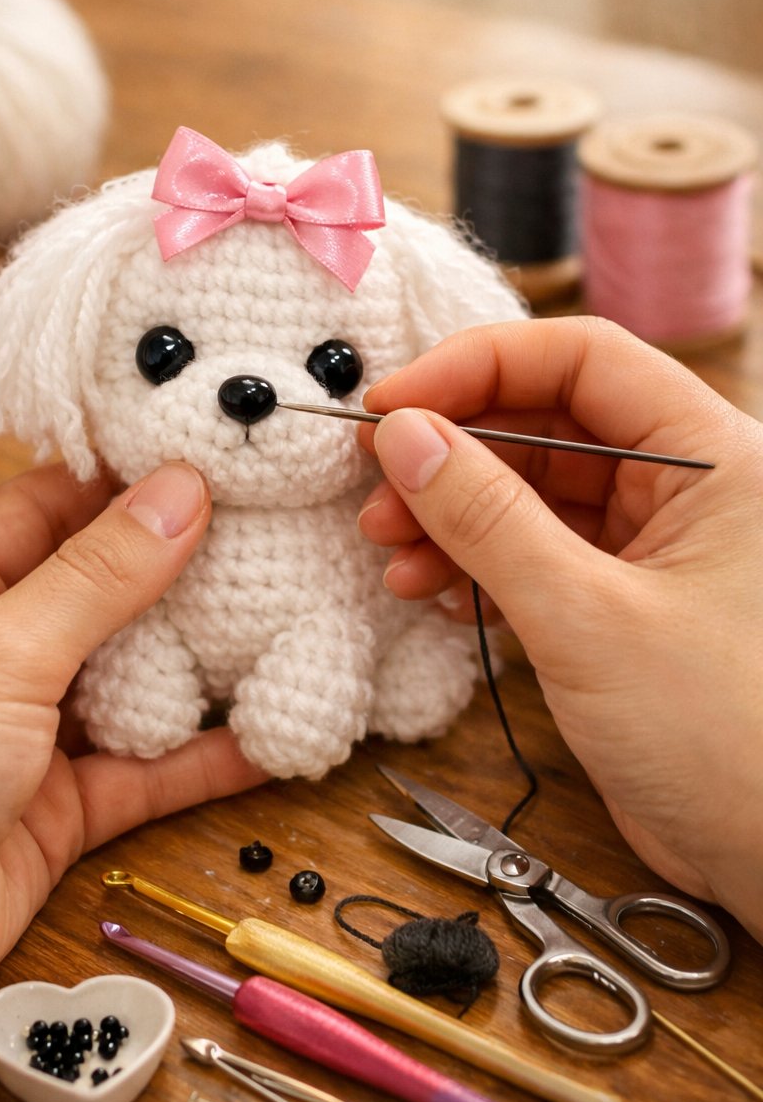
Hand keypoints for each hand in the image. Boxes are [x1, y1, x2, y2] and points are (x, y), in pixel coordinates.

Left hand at [0, 461, 262, 1101]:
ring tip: (295, 613)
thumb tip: (183, 489)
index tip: (217, 457)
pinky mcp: (64, 809)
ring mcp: (30, 733)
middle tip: (279, 530)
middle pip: (102, 593)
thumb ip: (98, 576)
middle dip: (182, 568)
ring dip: (203, 659)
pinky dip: (206, 756)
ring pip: (133, 680)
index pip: (49, 509)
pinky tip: (276, 732)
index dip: (127, 481)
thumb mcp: (0, 649)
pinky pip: (148, 770)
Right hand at [357, 316, 762, 940]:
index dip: (478, 366)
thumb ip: (487, 519)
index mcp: (713, 458)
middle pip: (548, 423)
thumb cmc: (730, 740)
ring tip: (389, 549)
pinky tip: (426, 588)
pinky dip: (476, 566)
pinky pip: (536, 556)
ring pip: (531, 494)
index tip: (393, 404)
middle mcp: (687, 490)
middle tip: (374, 479)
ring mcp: (652, 550)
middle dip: (453, 450)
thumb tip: (403, 433)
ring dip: (452, 514)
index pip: (583, 361)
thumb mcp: (587, 617)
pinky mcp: (623, 607)